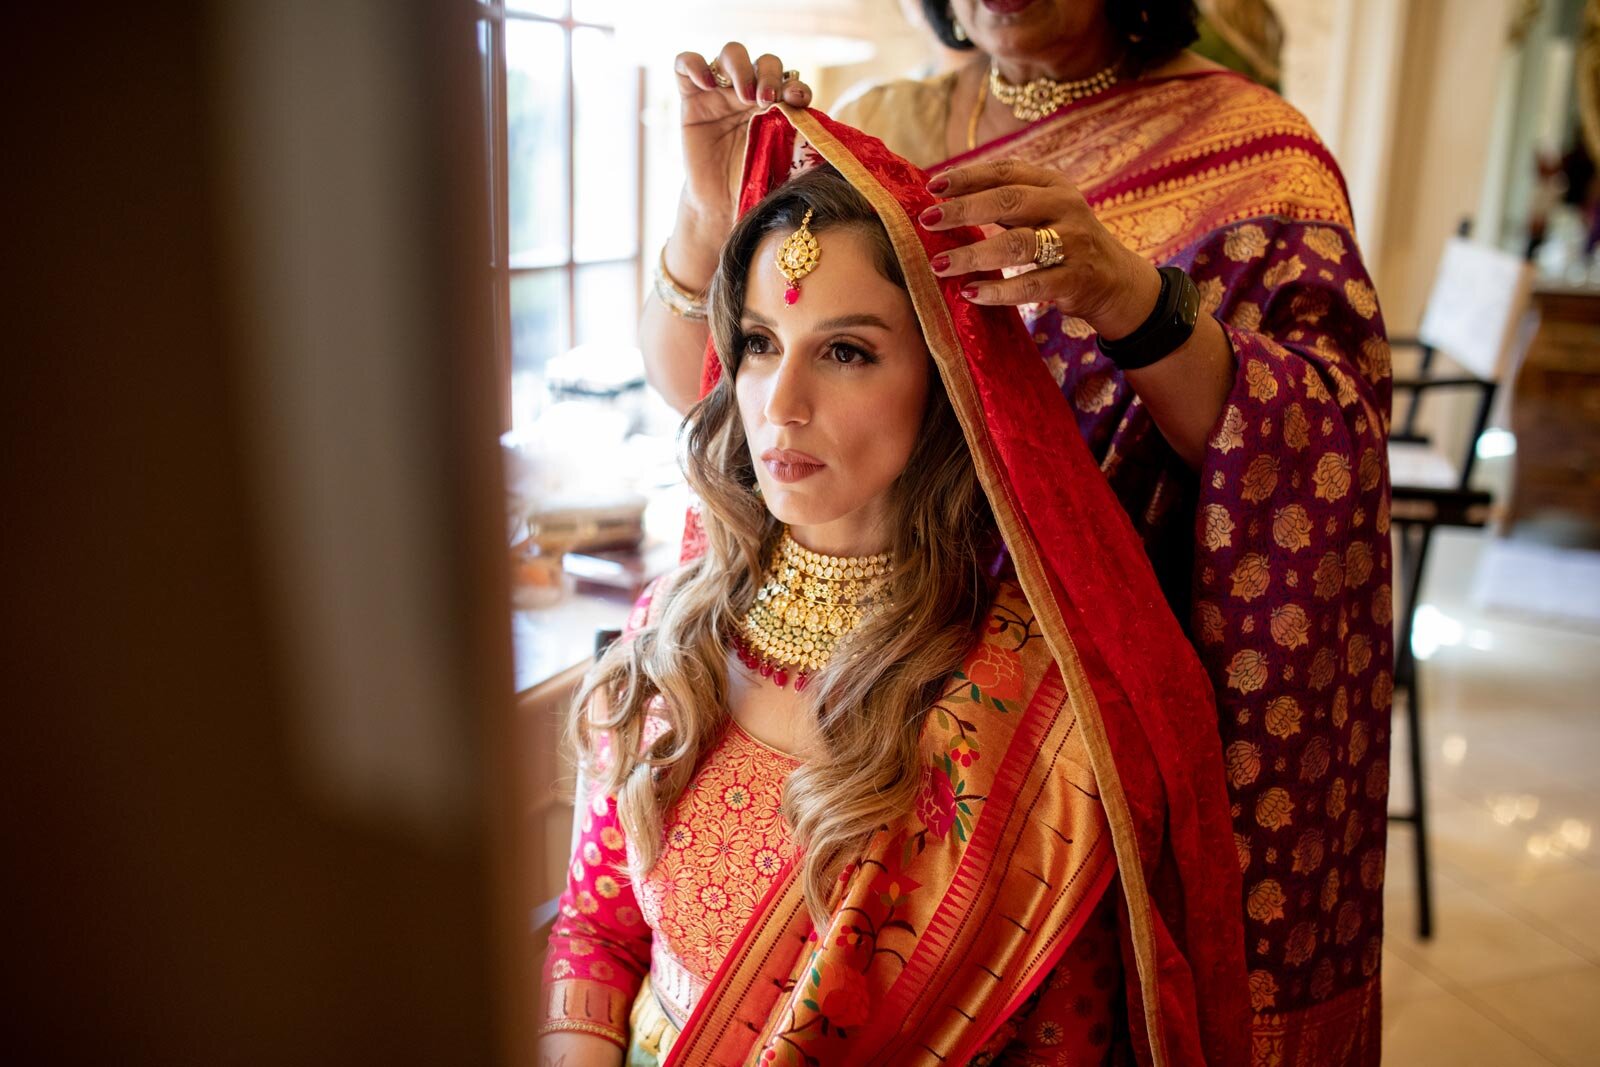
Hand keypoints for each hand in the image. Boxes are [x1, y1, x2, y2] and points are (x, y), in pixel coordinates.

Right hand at [674, 43, 813, 221]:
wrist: (722, 205)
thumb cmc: (756, 184)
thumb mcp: (784, 163)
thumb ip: (800, 141)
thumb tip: (827, 133)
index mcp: (776, 103)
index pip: (789, 79)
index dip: (795, 84)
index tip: (798, 99)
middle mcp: (750, 92)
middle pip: (763, 61)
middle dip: (769, 75)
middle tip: (766, 100)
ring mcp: (720, 92)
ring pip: (731, 54)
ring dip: (741, 68)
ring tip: (744, 96)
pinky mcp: (691, 97)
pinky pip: (686, 63)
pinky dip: (695, 65)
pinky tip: (706, 83)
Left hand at [920, 159, 1161, 339]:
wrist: (1113, 278)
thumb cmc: (1062, 240)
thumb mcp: (1043, 210)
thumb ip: (1005, 201)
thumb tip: (943, 197)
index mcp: (1052, 184)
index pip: (1006, 172)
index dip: (968, 177)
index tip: (932, 186)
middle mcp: (1065, 207)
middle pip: (1008, 202)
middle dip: (963, 210)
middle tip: (927, 220)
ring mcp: (1072, 243)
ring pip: (1016, 245)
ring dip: (973, 254)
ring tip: (939, 264)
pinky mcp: (1074, 279)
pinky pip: (1030, 285)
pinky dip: (998, 291)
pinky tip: (970, 292)